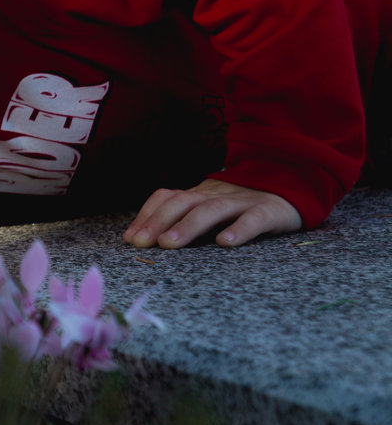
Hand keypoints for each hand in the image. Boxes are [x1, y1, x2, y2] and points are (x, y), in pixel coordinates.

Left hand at [123, 177, 301, 248]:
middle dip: (158, 221)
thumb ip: (184, 218)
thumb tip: (144, 238)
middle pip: (183, 202)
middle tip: (141, 244)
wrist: (295, 181)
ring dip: (188, 226)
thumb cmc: (244, 204)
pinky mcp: (270, 211)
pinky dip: (239, 230)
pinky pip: (254, 219)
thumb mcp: (211, 207)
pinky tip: (224, 244)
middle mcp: (217, 193)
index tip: (129, 238)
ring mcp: (243, 201)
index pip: (167, 197)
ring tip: (169, 244)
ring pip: (212, 209)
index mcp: (200, 193)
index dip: (147, 215)